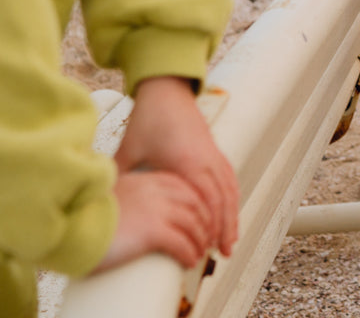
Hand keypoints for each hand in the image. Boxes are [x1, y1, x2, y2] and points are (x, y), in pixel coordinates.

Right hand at [95, 170, 211, 271]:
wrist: (74, 225)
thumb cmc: (87, 214)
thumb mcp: (115, 192)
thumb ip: (132, 193)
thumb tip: (140, 207)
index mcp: (146, 180)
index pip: (184, 186)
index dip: (197, 203)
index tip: (200, 215)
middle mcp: (155, 191)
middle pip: (194, 203)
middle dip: (204, 221)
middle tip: (205, 236)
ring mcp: (156, 209)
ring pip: (193, 224)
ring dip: (199, 241)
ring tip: (198, 252)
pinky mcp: (153, 231)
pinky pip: (182, 243)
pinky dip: (189, 253)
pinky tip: (188, 261)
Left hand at [115, 76, 238, 257]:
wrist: (166, 89)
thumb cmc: (149, 117)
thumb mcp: (130, 148)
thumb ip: (120, 178)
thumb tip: (100, 203)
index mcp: (187, 162)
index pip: (203, 202)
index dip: (206, 227)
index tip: (202, 249)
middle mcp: (205, 159)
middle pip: (221, 200)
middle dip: (223, 228)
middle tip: (221, 254)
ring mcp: (212, 153)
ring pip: (229, 190)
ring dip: (231, 215)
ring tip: (229, 241)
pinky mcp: (213, 148)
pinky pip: (229, 177)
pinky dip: (232, 197)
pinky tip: (231, 210)